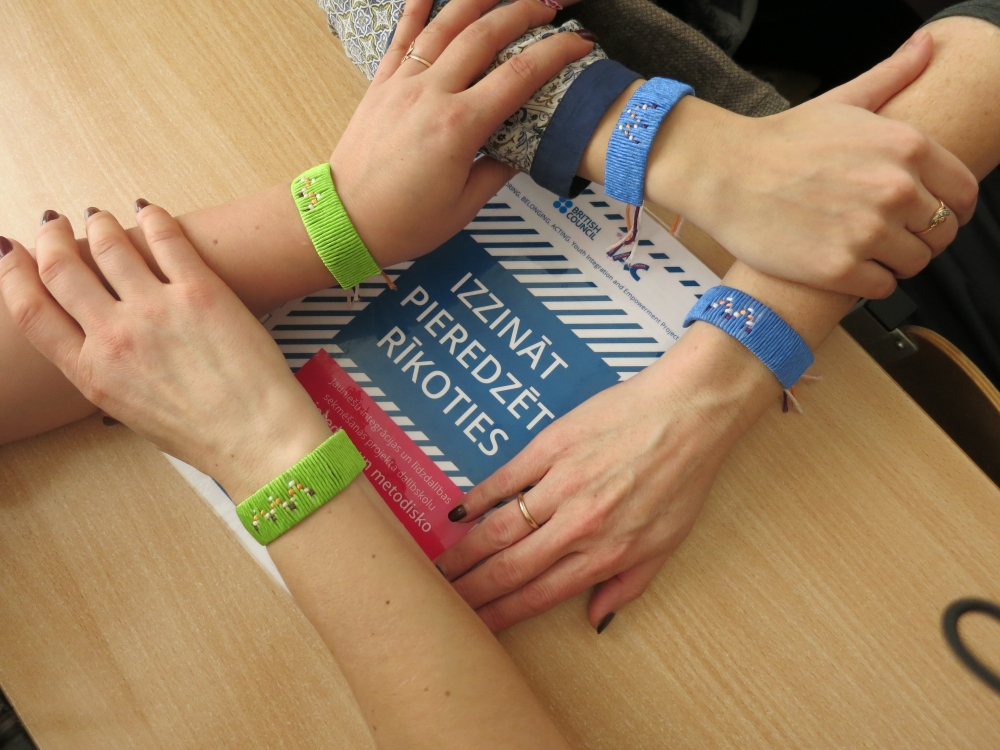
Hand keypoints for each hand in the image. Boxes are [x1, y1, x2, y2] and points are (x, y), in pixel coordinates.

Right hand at [0, 207, 330, 500]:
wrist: (258, 436)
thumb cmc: (201, 433)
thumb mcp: (129, 412)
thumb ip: (103, 370)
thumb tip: (94, 335)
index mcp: (90, 373)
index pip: (31, 310)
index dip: (13, 273)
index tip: (9, 250)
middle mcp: (115, 337)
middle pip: (62, 269)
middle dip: (51, 238)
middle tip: (53, 222)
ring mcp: (156, 310)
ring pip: (108, 245)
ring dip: (99, 224)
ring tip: (100, 215)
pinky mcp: (201, 292)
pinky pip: (166, 239)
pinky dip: (152, 218)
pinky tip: (148, 211)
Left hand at [331, 0, 593, 267]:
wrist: (344, 222)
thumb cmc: (404, 223)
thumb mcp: (464, 207)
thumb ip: (498, 171)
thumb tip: (522, 150)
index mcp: (459, 128)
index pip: (520, 76)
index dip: (557, 53)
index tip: (580, 42)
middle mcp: (432, 94)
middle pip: (486, 34)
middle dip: (526, 11)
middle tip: (553, 4)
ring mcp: (403, 83)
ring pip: (446, 23)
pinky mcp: (381, 83)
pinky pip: (402, 34)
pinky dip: (418, 5)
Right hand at [433, 323, 777, 631]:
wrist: (690, 413)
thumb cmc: (684, 477)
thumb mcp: (667, 543)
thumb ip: (628, 586)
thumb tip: (596, 620)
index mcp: (606, 553)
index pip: (540, 595)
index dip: (502, 614)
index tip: (476, 626)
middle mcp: (578, 524)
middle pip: (511, 567)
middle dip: (471, 590)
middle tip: (442, 601)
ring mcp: (562, 484)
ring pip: (500, 528)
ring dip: (465, 552)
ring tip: (439, 567)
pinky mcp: (552, 446)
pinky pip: (505, 478)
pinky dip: (478, 498)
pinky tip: (457, 514)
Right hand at [647, 29, 978, 298]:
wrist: (724, 174)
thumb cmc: (779, 140)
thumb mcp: (842, 101)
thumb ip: (892, 76)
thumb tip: (927, 45)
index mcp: (908, 148)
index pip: (964, 195)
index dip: (949, 209)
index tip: (926, 216)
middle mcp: (895, 190)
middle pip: (939, 234)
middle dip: (918, 236)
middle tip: (883, 234)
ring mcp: (868, 233)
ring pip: (914, 264)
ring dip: (893, 262)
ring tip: (861, 250)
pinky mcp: (839, 270)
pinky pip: (882, 288)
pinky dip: (868, 283)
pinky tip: (844, 266)